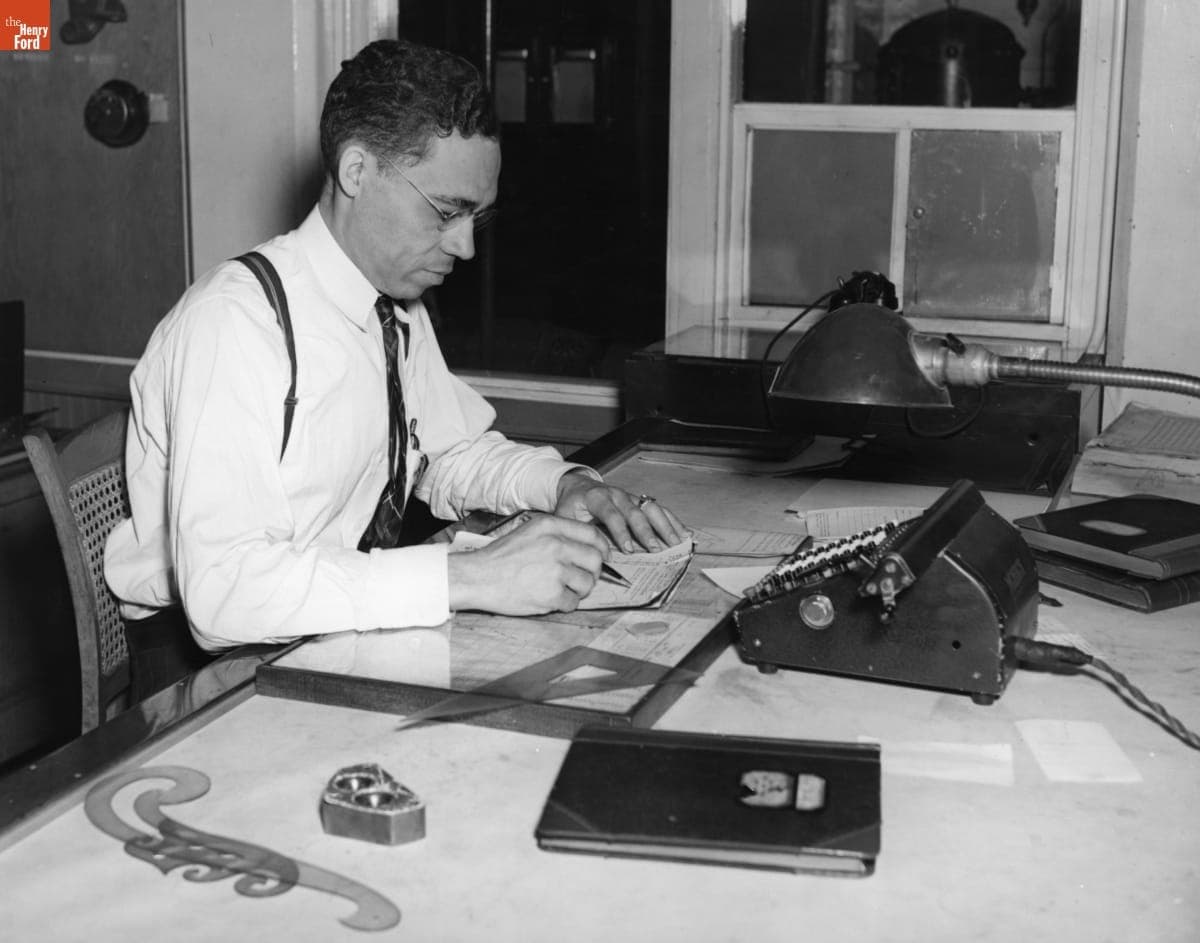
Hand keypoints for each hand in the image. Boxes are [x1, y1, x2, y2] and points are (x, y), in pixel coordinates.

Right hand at [447, 512, 610, 615]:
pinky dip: (565, 605)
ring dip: (579, 591)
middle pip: (595, 561)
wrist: (477, 577)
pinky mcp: (551, 595)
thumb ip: (558, 535)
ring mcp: (555, 571)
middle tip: (581, 579)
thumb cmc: (501, 557)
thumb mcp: (529, 532)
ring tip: (561, 589)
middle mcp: (556, 545)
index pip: (592, 535)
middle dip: (593, 573)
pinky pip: (573, 603)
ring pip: (587, 584)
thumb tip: (588, 548)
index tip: (603, 557)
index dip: (603, 548)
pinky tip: (550, 599)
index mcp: (551, 527)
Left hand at [554, 471, 688, 552]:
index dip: (620, 533)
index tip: (628, 550)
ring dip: (666, 526)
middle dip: (646, 532)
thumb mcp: (565, 516)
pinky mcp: (639, 501)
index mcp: (597, 497)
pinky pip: (659, 510)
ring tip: (677, 543)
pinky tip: (684, 534)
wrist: (577, 486)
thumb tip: (589, 553)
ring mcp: (631, 496)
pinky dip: (673, 521)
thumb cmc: (571, 505)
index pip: (611, 515)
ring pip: (651, 509)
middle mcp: (617, 494)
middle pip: (635, 512)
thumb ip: (576, 532)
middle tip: (655, 550)